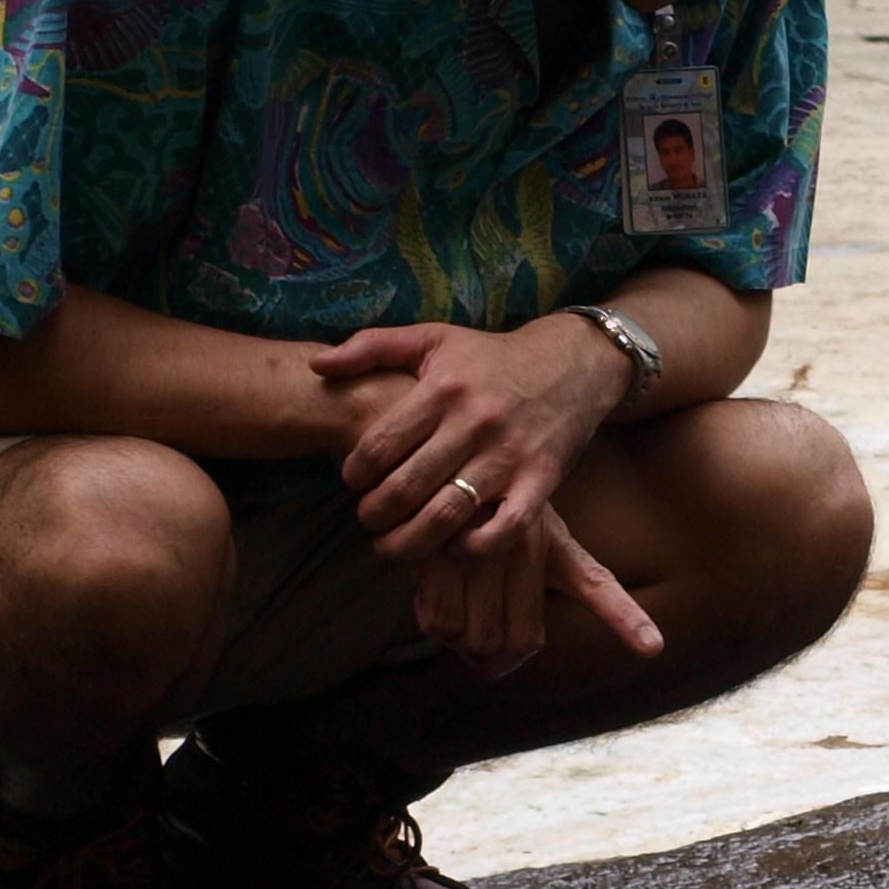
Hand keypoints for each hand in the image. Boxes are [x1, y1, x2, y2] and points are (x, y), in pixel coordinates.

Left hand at [315, 316, 620, 562]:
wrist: (571, 365)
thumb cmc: (491, 357)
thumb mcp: (433, 339)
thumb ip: (371, 347)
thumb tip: (317, 367)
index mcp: (443, 388)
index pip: (381, 444)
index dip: (355, 472)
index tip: (352, 480)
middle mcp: (475, 423)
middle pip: (407, 486)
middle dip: (375, 514)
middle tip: (367, 519)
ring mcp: (510, 456)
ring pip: (447, 514)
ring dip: (410, 542)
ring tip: (392, 547)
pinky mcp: (541, 482)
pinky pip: (503, 530)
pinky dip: (473, 548)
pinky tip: (453, 549)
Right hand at [410, 504, 666, 678]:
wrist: (429, 469)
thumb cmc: (477, 518)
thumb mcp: (525, 544)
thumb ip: (531, 598)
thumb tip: (513, 661)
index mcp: (554, 548)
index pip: (596, 585)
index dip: (626, 618)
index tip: (653, 646)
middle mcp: (527, 545)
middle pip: (516, 643)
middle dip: (491, 658)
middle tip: (471, 642)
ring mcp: (486, 547)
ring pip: (476, 638)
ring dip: (458, 640)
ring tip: (450, 606)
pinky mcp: (443, 550)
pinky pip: (440, 622)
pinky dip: (431, 619)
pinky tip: (430, 590)